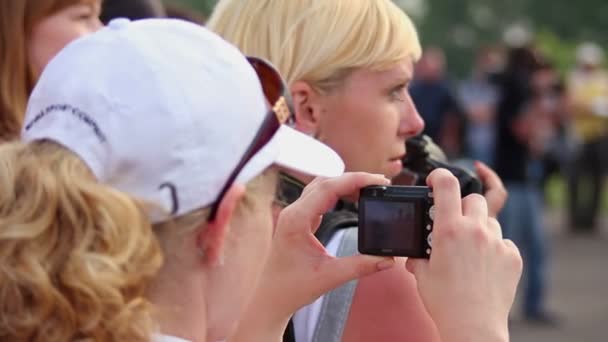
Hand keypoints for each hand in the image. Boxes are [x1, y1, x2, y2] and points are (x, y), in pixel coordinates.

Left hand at [230, 173, 395, 341]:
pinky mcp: (298, 220)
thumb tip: (388, 259)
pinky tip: (353, 198)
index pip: (329, 188)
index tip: (378, 180)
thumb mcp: (330, 277)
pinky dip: (338, 194)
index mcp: (296, 220)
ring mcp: (294, 215)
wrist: (271, 298)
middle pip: (325, 182)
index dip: (355, 180)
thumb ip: (360, 266)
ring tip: (369, 189)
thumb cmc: (292, 288)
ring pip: (321, 187)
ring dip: (345, 185)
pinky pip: (319, 198)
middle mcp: (293, 212)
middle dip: (353, 179)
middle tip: (380, 183)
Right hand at [406, 169, 521, 341]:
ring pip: (490, 221)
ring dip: (480, 229)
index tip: (435, 179)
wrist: (472, 326)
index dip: (440, 176)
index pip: (446, 185)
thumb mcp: (421, 274)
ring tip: (470, 252)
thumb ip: (418, 255)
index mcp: (449, 230)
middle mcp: (475, 231)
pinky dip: (495, 249)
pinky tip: (485, 267)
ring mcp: (497, 243)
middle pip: (474, 199)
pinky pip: (504, 243)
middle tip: (455, 224)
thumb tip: (414, 253)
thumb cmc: (444, 302)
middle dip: (463, 207)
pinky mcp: (512, 257)